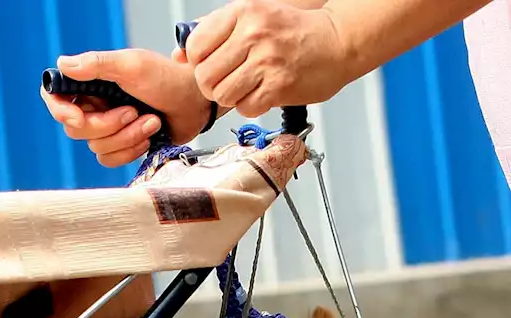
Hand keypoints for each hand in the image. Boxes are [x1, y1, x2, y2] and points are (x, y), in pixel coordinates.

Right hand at [40, 48, 211, 166]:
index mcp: (91, 82)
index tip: (79, 118)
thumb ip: (97, 64)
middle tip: (133, 111)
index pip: (55, 97)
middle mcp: (94, 105)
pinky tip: (148, 135)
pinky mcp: (119, 145)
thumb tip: (63, 64)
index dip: (60, 111)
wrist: (195, 102)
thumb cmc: (167, 78)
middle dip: (107, 126)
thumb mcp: (132, 65)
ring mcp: (106, 127)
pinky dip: (130, 150)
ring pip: (95, 147)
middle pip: (76, 129)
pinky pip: (109, 159)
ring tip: (151, 121)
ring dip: (126, 137)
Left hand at [176, 0, 353, 117]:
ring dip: (231, 97)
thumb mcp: (250, 19)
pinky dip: (251, 106)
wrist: (337, 41)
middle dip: (212, 85)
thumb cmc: (290, 32)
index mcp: (242, 12)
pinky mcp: (279, 85)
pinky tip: (263, 93)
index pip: (195, 46)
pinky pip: (245, 108)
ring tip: (247, 86)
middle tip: (229, 80)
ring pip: (221, 95)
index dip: (198, 61)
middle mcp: (254, 33)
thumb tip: (177, 56)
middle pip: (204, 76)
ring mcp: (267, 60)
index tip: (212, 63)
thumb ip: (213, 34)